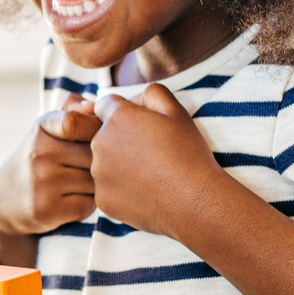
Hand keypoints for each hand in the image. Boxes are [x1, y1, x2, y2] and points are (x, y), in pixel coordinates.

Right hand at [0, 96, 100, 264]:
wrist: (4, 201)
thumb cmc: (38, 160)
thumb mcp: (46, 131)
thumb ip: (72, 110)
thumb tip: (93, 106)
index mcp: (40, 129)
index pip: (74, 121)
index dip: (94, 128)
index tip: (96, 137)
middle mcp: (38, 153)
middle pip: (95, 155)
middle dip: (101, 163)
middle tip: (87, 168)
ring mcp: (42, 182)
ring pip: (95, 181)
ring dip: (96, 186)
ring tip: (79, 185)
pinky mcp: (47, 209)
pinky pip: (88, 204)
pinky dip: (86, 204)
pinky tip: (72, 201)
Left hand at [91, 84, 222, 237]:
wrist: (195, 201)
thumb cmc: (188, 154)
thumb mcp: (176, 111)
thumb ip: (151, 93)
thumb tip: (132, 98)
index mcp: (115, 118)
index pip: (104, 106)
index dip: (124, 114)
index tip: (141, 127)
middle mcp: (99, 144)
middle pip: (102, 136)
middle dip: (120, 140)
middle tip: (150, 153)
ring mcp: (98, 174)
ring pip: (104, 164)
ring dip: (119, 165)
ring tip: (150, 174)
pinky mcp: (103, 200)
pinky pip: (108, 189)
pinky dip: (122, 190)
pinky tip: (146, 192)